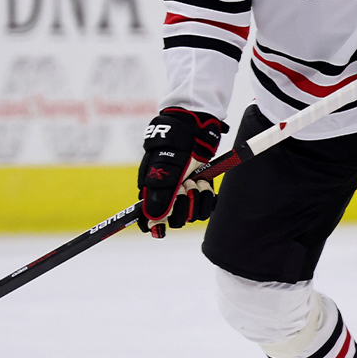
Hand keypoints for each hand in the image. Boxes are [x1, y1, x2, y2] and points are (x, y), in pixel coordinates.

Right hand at [137, 108, 227, 237]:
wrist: (195, 128)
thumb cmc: (175, 145)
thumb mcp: (165, 168)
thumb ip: (160, 194)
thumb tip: (154, 219)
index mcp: (152, 192)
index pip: (149, 219)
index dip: (154, 225)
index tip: (160, 229)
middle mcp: (168, 196)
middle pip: (175, 220)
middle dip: (183, 206)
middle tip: (185, 186)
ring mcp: (185, 194)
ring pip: (193, 215)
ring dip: (197, 199)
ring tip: (196, 180)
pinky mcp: (200, 190)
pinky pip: (206, 207)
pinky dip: (208, 197)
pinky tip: (205, 182)